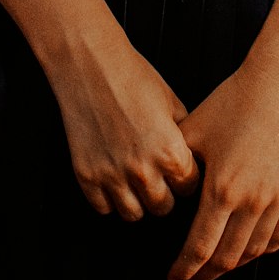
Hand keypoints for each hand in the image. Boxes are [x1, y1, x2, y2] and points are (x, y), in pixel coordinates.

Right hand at [50, 30, 201, 220]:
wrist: (91, 64)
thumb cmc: (133, 76)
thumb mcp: (172, 102)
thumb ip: (184, 136)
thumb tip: (192, 158)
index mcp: (170, 151)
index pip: (190, 189)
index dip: (186, 179)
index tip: (180, 172)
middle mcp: (142, 169)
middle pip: (163, 208)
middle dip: (165, 194)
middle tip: (159, 179)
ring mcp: (112, 175)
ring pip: (134, 215)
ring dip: (138, 201)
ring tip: (137, 183)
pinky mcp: (86, 175)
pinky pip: (103, 207)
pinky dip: (110, 198)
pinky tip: (114, 179)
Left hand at [166, 63, 278, 279]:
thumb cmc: (235, 102)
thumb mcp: (195, 130)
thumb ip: (178, 165)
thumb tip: (162, 186)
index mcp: (222, 189)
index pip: (199, 248)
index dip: (184, 270)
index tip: (173, 279)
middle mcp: (252, 202)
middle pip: (226, 258)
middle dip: (203, 275)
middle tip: (189, 278)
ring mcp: (277, 201)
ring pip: (253, 253)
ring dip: (231, 266)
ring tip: (214, 266)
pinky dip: (261, 250)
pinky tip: (248, 248)